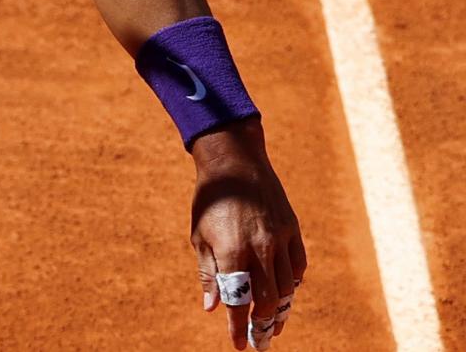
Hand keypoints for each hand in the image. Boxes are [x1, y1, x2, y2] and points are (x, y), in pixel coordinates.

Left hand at [190, 119, 305, 347]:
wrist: (235, 164)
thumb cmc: (210, 200)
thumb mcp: (199, 235)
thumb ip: (208, 272)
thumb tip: (211, 306)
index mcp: (232, 251)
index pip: (238, 300)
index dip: (239, 327)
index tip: (239, 345)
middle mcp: (259, 249)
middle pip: (267, 299)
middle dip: (263, 325)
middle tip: (260, 342)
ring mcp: (280, 239)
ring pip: (286, 287)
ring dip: (280, 310)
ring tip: (273, 325)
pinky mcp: (292, 231)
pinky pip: (297, 267)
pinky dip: (292, 284)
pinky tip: (284, 295)